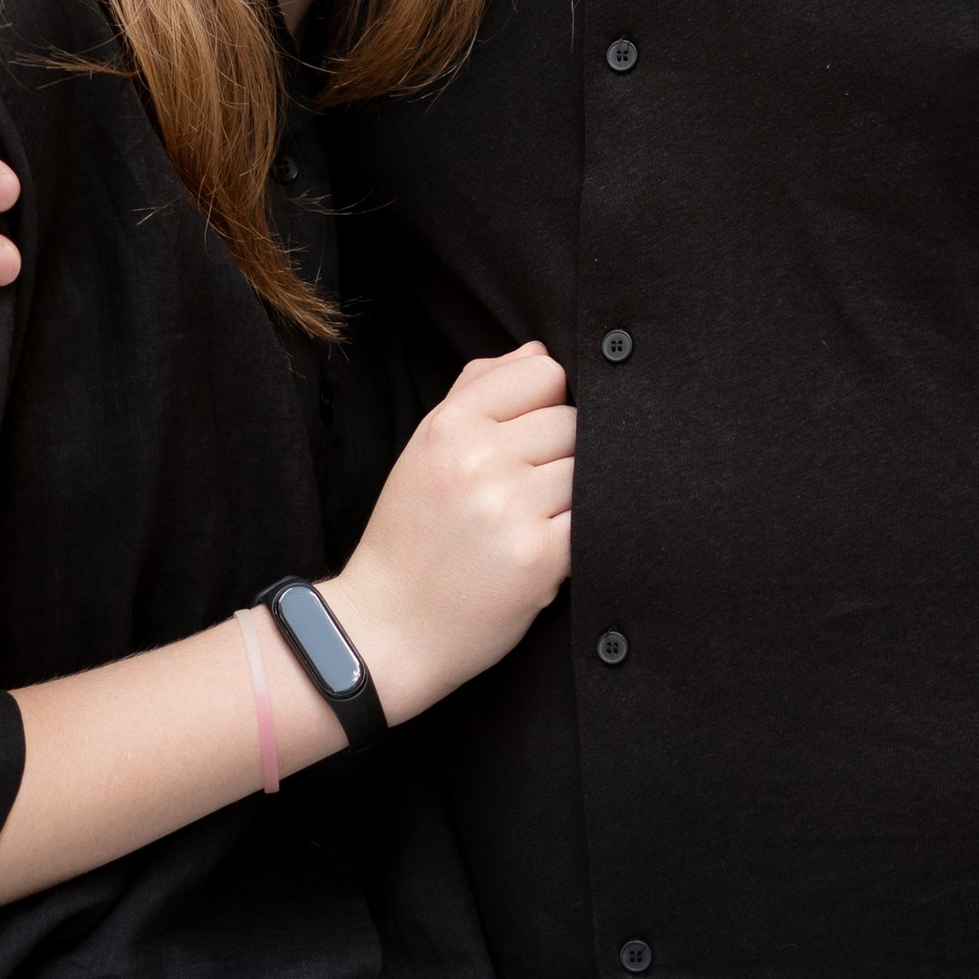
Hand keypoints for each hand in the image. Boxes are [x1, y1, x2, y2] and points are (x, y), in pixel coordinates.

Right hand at [325, 346, 574, 720]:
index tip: (531, 435)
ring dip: (572, 496)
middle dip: (561, 453)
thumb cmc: (411, 537)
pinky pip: (592, 518)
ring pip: (587, 468)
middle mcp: (479, 459)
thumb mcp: (426, 449)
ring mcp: (510, 507)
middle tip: (530, 491)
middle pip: (572, 421)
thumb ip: (478, 391)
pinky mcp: (541, 556)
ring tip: (536, 522)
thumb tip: (539, 350)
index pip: (543, 371)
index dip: (548, 401)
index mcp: (449, 426)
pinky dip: (580, 532)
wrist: (386, 629)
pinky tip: (549, 548)